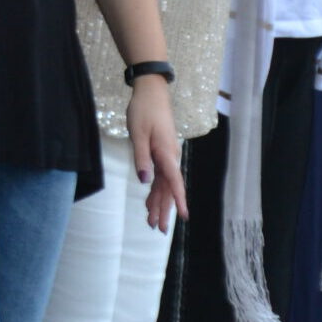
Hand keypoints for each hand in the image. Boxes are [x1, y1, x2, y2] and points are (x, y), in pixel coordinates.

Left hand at [128, 78, 186, 231]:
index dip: (178, 200)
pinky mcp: (160, 153)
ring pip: (163, 185)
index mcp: (166, 153)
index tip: (183, 216)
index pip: (174, 182)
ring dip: (158, 203)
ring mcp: (166, 155)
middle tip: (160, 229)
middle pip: (169, 188)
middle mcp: (169, 157)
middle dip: (165, 209)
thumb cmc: (144, 110)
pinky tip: (148, 202)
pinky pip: (159, 176)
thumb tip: (145, 181)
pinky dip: (154, 190)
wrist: (151, 92)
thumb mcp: (138, 134)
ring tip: (153, 222)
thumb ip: (141, 158)